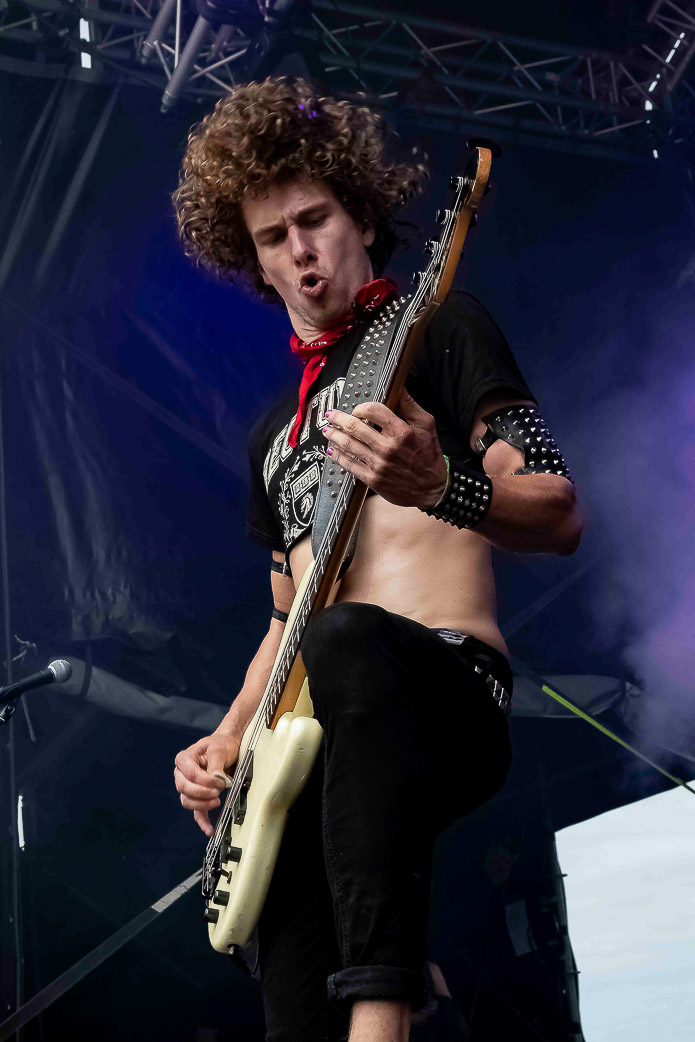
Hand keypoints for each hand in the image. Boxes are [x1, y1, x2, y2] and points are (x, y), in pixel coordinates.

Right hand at [174, 732, 240, 836]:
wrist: (228, 747)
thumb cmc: (221, 745)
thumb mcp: (219, 748)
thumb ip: (215, 764)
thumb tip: (215, 778)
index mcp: (184, 759)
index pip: (190, 775)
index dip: (205, 781)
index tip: (221, 781)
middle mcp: (182, 774)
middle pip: (185, 789)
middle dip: (203, 793)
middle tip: (218, 792)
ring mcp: (188, 786)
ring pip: (188, 802)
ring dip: (202, 804)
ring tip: (218, 800)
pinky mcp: (197, 797)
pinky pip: (195, 812)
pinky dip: (202, 821)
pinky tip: (209, 828)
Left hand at [321, 387, 447, 508]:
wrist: (432, 489)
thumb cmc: (429, 455)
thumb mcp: (427, 425)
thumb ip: (410, 405)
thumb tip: (398, 387)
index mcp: (402, 432)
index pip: (374, 411)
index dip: (361, 407)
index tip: (357, 409)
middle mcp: (388, 448)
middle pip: (355, 427)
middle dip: (339, 419)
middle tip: (331, 415)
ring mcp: (379, 464)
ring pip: (349, 445)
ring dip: (334, 436)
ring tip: (327, 430)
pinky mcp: (373, 479)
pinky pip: (350, 465)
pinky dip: (338, 457)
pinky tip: (331, 451)